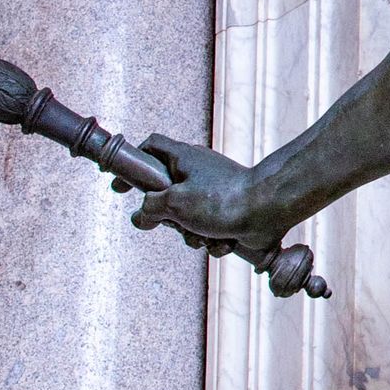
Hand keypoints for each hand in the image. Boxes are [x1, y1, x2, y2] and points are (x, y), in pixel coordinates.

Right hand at [131, 135, 282, 263]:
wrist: (269, 211)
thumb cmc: (222, 200)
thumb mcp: (175, 203)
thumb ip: (150, 208)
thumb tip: (140, 217)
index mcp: (184, 159)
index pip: (150, 148)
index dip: (132, 165)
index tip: (119, 187)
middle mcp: (199, 173)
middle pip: (165, 194)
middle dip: (167, 218)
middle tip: (173, 222)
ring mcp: (214, 194)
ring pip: (187, 220)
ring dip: (192, 235)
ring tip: (204, 234)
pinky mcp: (229, 214)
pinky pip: (209, 232)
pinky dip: (213, 240)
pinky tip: (224, 240)